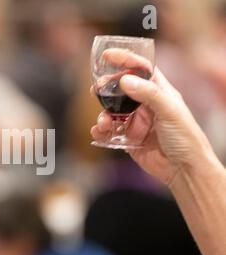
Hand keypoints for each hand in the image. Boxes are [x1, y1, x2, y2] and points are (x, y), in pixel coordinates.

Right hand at [91, 49, 214, 184]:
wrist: (184, 170)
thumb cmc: (185, 138)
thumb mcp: (170, 111)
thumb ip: (148, 94)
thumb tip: (124, 80)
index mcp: (159, 92)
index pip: (141, 69)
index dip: (125, 60)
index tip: (107, 56)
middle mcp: (146, 105)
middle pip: (121, 90)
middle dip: (107, 90)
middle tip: (96, 90)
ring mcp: (136, 122)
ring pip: (112, 113)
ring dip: (103, 115)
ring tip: (103, 123)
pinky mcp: (128, 139)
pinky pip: (110, 132)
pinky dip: (101, 132)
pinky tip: (99, 133)